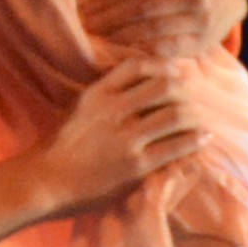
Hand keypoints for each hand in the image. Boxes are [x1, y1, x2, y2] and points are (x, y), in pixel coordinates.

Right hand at [33, 56, 208, 212]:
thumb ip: (104, 97)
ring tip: (203, 120)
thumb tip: (135, 88)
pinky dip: (194, 141)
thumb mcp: (78, 110)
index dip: (163, 65)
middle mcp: (114, 110)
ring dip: (195, 115)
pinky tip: (203, 140)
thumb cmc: (59, 148)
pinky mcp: (136, 165)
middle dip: (185, 89)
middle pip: (164, 86)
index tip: (178, 71)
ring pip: (175, 114)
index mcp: (98, 93)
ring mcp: (127, 138)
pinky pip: (175, 147)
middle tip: (195, 97)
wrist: (44, 181)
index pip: (138, 65)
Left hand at [78, 0, 247, 58]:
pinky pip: (167, 48)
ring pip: (151, 30)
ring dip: (119, 35)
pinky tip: (122, 48)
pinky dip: (143, 49)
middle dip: (107, 17)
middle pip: (140, 8)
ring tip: (96, 35)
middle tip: (84, 23)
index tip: (85, 3)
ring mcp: (201, 20)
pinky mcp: (203, 41)